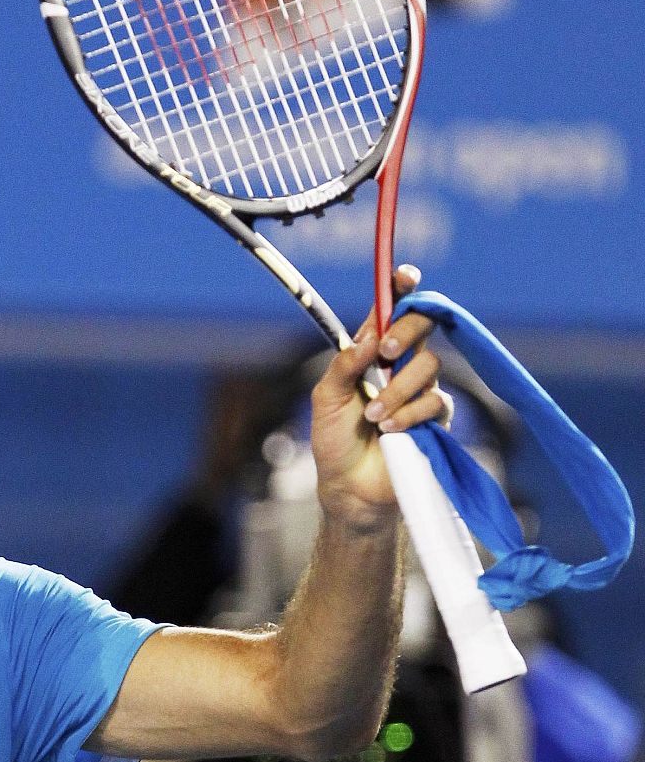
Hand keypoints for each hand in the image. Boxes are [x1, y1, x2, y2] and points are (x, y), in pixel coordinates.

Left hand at [309, 265, 448, 527]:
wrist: (349, 487)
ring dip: (398, 390)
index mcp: (371, 354)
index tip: (405, 274)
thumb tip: (371, 336)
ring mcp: (421, 390)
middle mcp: (400, 365)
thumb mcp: (326, 397)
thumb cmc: (334, 440)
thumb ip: (345, 363)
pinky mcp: (436, 418)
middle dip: (407, 332)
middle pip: (424, 326)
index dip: (401, 290)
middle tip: (385, 352)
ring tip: (374, 416)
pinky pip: (435, 402)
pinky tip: (390, 429)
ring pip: (429, 365)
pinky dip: (409, 414)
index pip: (391, 313)